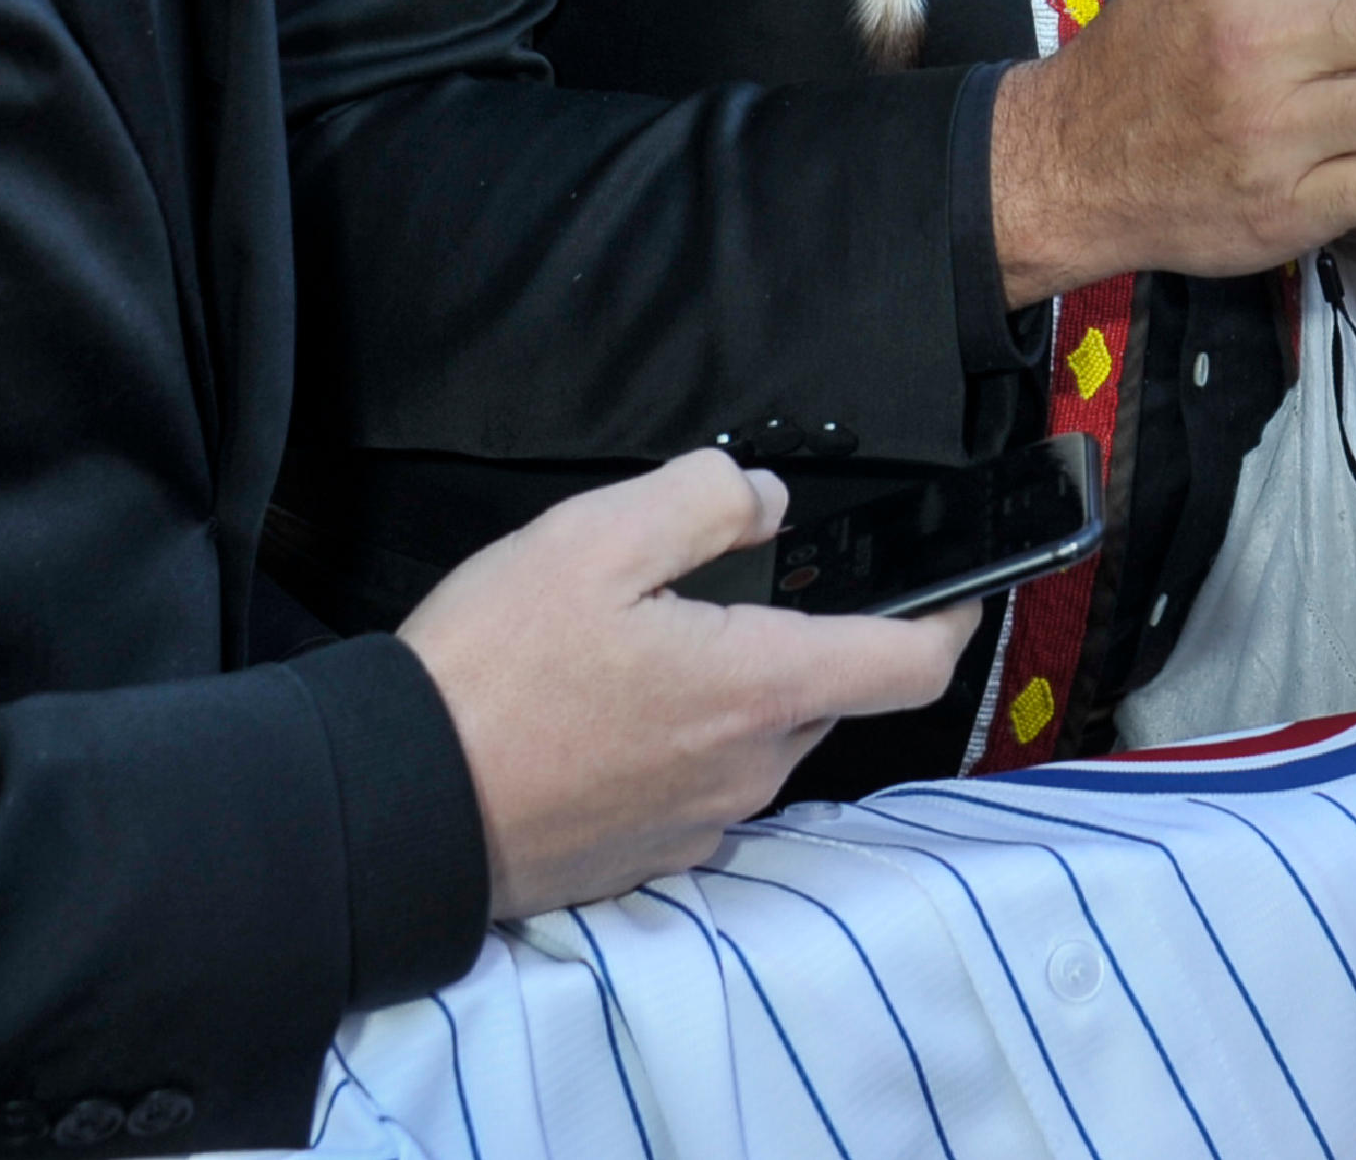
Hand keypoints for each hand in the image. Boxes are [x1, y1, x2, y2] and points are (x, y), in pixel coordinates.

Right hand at [400, 450, 979, 921]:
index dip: (951, 618)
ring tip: (657, 641)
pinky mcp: (643, 858)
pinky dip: (685, 741)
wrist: (393, 809)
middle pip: (828, 695)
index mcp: (761, 690)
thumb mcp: (596, 537)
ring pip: (763, 740)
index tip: (962, 583)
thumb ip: (706, 498)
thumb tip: (768, 502)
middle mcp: (751, 772)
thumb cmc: (495, 668)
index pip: (910, 667)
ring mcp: (697, 827)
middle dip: (809, 637)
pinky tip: (614, 709)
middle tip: (732, 586)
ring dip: (739, 689)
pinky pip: (702, 786)